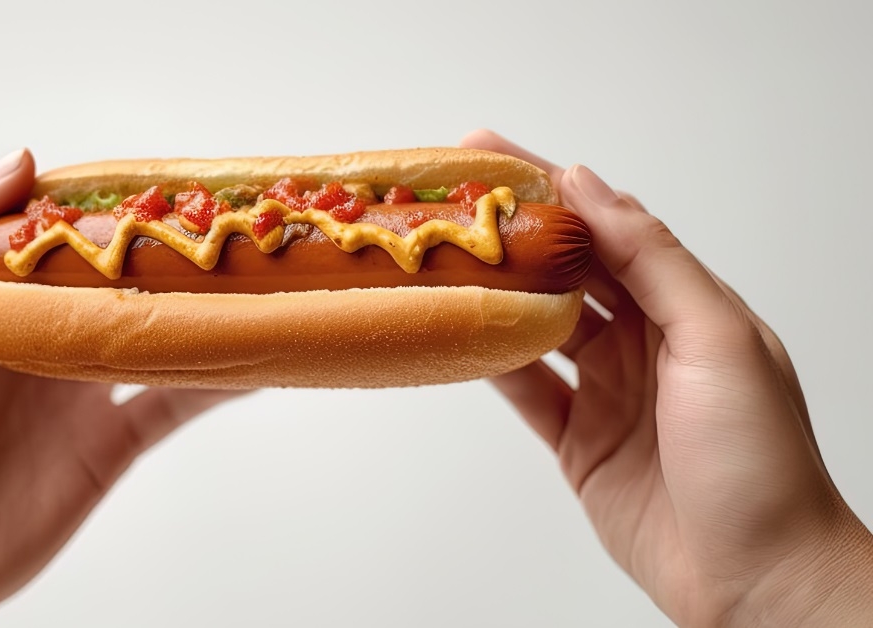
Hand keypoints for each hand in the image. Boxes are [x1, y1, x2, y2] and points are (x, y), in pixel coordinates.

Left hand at [0, 149, 241, 626]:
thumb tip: (20, 161)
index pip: (64, 234)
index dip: (111, 206)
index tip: (161, 181)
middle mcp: (44, 338)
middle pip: (124, 282)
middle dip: (174, 254)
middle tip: (234, 225)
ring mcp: (80, 393)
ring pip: (161, 337)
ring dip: (208, 311)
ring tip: (264, 279)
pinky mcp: (106, 446)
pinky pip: (173, 405)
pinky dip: (219, 382)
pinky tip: (258, 358)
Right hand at [460, 131, 872, 625]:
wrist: (756, 578)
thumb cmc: (761, 460)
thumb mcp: (716, 339)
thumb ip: (651, 260)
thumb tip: (592, 189)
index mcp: (685, 306)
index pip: (607, 228)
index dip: (551, 188)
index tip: (493, 157)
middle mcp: (644, 341)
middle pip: (564, 270)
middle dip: (511, 233)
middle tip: (449, 203)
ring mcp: (607, 391)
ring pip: (536, 325)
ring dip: (492, 292)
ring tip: (441, 259)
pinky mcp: (578, 442)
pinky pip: (523, 388)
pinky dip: (489, 361)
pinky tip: (458, 333)